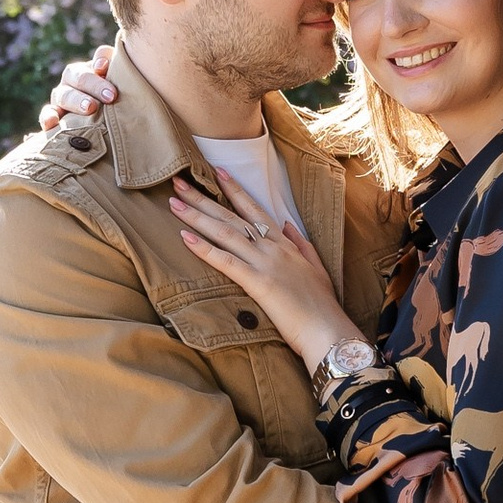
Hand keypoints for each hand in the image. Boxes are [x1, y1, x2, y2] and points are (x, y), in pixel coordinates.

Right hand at [39, 43, 119, 132]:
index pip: (100, 57)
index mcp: (97, 67)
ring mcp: (62, 96)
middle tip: (110, 96)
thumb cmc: (118, 102)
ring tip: (90, 108)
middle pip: (80, 75)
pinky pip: (48, 114)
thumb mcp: (125, 88)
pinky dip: (48, 117)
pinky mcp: (53, 114)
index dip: (101, 61)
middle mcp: (75, 78)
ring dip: (76, 100)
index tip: (105, 68)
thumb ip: (124, 74)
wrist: (103, 128)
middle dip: (95, 85)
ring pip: (64, 94)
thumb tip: (115, 67)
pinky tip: (52, 123)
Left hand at [168, 174, 354, 371]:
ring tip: (173, 203)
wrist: (329, 330)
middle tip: (179, 182)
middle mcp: (273, 248)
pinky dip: (204, 248)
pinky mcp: (259, 283)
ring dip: (196, 216)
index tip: (216, 172)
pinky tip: (184, 237)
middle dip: (203, 198)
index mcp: (286, 245)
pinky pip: (226, 261)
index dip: (235, 190)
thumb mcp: (316, 268)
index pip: (255, 210)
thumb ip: (301, 244)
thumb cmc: (323, 306)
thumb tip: (289, 224)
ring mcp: (266, 263)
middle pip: (232, 216)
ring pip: (225, 233)